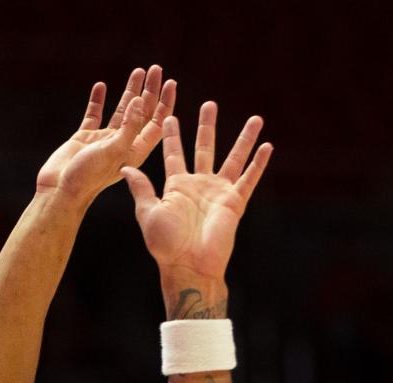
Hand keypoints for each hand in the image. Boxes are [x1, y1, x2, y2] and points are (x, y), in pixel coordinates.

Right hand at [36, 66, 175, 204]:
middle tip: (156, 69)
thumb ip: (128, 128)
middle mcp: (122, 145)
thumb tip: (140, 101)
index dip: (165, 103)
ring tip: (138, 71)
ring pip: (121, 111)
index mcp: (134, 151)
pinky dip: (98, 101)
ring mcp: (103, 141)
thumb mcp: (113, 151)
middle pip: (141, 114)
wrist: (60, 191)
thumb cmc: (88, 178)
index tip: (171, 82)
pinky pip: (94, 115)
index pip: (156, 124)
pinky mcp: (85, 138)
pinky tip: (101, 87)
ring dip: (130, 91)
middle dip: (150, 91)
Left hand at [122, 103, 271, 290]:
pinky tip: (267, 146)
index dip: (173, 135)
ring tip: (255, 118)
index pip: (174, 153)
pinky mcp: (234, 203)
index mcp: (176, 186)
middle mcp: (199, 185)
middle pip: (205, 148)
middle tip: (209, 105)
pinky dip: (258, 164)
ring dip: (244, 139)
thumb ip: (141, 189)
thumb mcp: (148, 213)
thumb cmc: (165, 245)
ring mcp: (218, 192)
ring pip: (234, 158)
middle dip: (207, 126)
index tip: (171, 115)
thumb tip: (125, 168)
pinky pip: (249, 179)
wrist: (189, 266)